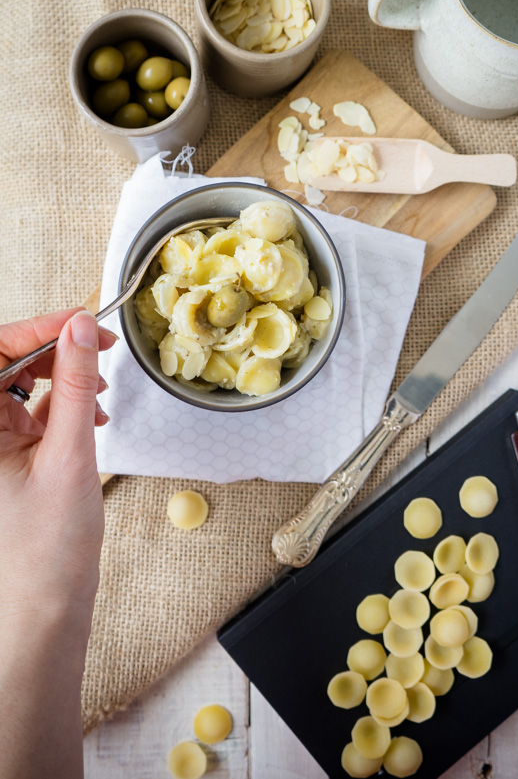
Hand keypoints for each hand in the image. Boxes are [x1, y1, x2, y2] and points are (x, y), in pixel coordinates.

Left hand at [0, 308, 117, 617]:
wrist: (45, 607)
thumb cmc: (44, 549)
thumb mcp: (69, 455)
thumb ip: (76, 386)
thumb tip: (79, 330)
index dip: (36, 329)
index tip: (79, 321)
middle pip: (6, 364)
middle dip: (53, 351)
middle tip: (96, 348)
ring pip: (21, 384)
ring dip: (62, 378)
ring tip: (98, 391)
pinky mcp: (8, 454)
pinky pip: (31, 410)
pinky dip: (64, 404)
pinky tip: (92, 414)